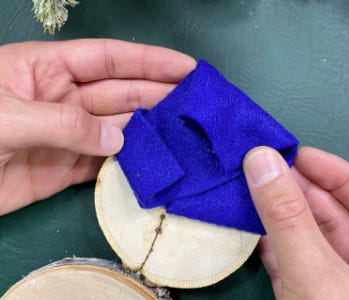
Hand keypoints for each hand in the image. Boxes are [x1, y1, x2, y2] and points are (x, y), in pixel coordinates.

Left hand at [0, 39, 194, 214]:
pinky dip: (129, 165)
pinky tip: (154, 163)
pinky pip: (105, 165)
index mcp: (46, 70)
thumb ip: (63, 122)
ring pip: (118, 131)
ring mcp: (68, 136)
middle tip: (196, 104)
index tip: (186, 67)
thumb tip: (117, 140)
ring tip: (185, 135)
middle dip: (158, 96)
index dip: (149, 61)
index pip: (108, 59)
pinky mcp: (65, 171)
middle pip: (121, 94)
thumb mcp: (6, 116)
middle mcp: (63, 99)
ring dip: (150, 133)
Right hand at [243, 146, 348, 298]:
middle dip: (297, 190)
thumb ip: (290, 219)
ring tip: (252, 187)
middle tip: (265, 168)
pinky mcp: (301, 295)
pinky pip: (285, 258)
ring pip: (304, 236)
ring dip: (276, 213)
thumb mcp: (316, 273)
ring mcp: (331, 284)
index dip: (337, 174)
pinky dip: (266, 241)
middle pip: (333, 216)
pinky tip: (248, 222)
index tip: (299, 156)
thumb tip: (263, 163)